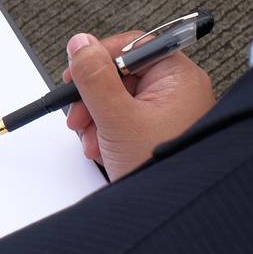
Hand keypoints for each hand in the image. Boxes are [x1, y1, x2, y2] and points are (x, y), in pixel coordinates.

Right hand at [62, 30, 215, 180]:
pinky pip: (125, 118)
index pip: (132, 46)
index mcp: (178, 77)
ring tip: (93, 140)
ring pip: (118, 98)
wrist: (172, 210)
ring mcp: (169, 112)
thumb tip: (80, 44)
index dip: (98, 59)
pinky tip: (101, 148)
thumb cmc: (159, 165)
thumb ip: (94, 77)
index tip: (74, 74)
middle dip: (93, 98)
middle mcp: (177, 90)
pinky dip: (107, 130)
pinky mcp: (158, 131)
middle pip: (121, 74)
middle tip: (79, 116)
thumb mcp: (116, 117)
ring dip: (96, 117)